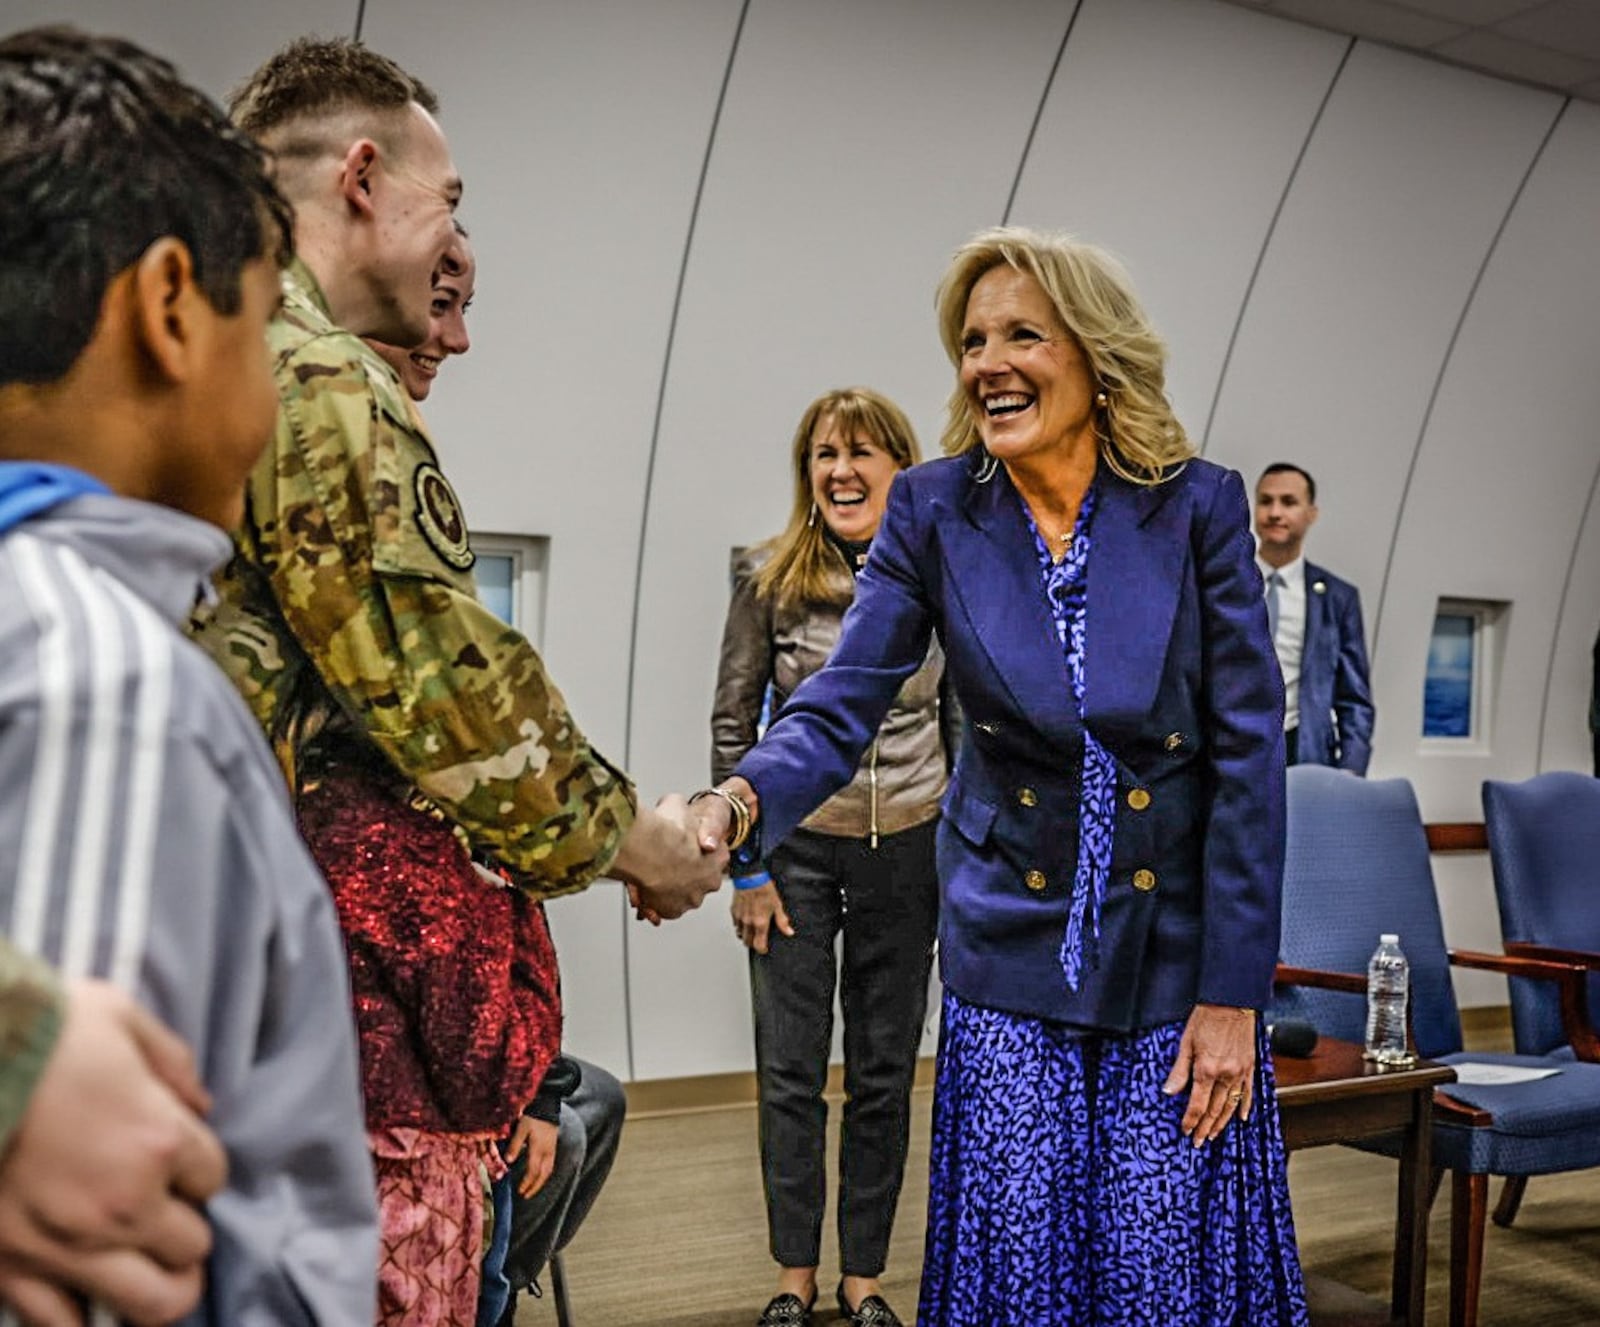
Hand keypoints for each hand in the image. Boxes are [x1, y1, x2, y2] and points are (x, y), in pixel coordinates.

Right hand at [0, 980, 225, 1324]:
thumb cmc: (37, 1029)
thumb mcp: (120, 1016)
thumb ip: (170, 1062)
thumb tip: (198, 1102)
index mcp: (159, 1140)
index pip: (214, 1177)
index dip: (197, 1167)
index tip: (177, 1157)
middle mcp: (126, 1203)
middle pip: (193, 1246)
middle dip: (185, 1227)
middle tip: (166, 1212)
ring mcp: (69, 1246)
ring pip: (152, 1303)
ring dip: (160, 1286)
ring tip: (152, 1271)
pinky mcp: (12, 1271)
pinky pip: (63, 1323)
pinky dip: (82, 1315)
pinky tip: (85, 1293)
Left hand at [504, 1116, 559, 1198]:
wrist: (548, 1107)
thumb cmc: (533, 1117)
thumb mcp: (521, 1129)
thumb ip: (515, 1145)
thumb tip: (508, 1162)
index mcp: (538, 1149)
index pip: (533, 1171)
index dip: (527, 1183)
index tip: (520, 1191)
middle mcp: (547, 1152)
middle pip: (542, 1175)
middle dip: (534, 1187)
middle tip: (526, 1195)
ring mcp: (551, 1150)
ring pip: (548, 1171)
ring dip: (540, 1182)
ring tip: (532, 1189)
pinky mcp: (553, 1147)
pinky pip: (550, 1166)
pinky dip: (544, 1174)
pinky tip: (539, 1175)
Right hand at [609, 796, 726, 920]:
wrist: (651, 851)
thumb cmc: (667, 829)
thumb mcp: (675, 803)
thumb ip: (678, 806)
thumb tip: (673, 803)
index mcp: (719, 854)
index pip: (710, 854)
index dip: (690, 848)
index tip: (677, 846)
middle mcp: (712, 879)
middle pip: (694, 877)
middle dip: (679, 873)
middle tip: (661, 863)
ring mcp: (694, 897)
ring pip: (677, 894)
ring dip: (665, 888)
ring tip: (647, 878)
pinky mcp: (675, 910)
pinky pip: (664, 907)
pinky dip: (654, 902)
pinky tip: (643, 891)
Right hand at [730, 883, 792, 954]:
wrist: (750, 876)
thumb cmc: (764, 888)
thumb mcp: (777, 905)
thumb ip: (782, 921)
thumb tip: (789, 932)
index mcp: (760, 922)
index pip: (758, 945)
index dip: (762, 950)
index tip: (764, 949)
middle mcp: (748, 922)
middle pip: (747, 942)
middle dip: (753, 944)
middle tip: (758, 941)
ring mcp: (739, 917)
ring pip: (740, 934)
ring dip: (745, 935)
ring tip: (751, 932)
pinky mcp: (733, 911)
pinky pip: (735, 924)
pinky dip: (739, 926)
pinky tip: (744, 921)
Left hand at [1161, 1002, 1256, 1145]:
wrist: (1232, 1000)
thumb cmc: (1206, 1017)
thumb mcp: (1185, 1041)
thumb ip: (1179, 1070)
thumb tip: (1169, 1091)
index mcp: (1207, 1069)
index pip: (1198, 1105)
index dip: (1191, 1121)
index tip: (1185, 1131)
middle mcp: (1226, 1074)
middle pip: (1215, 1109)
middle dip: (1205, 1127)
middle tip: (1198, 1141)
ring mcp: (1240, 1072)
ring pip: (1232, 1105)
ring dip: (1222, 1123)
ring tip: (1214, 1135)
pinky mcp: (1250, 1066)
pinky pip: (1249, 1092)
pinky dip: (1245, 1106)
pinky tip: (1242, 1118)